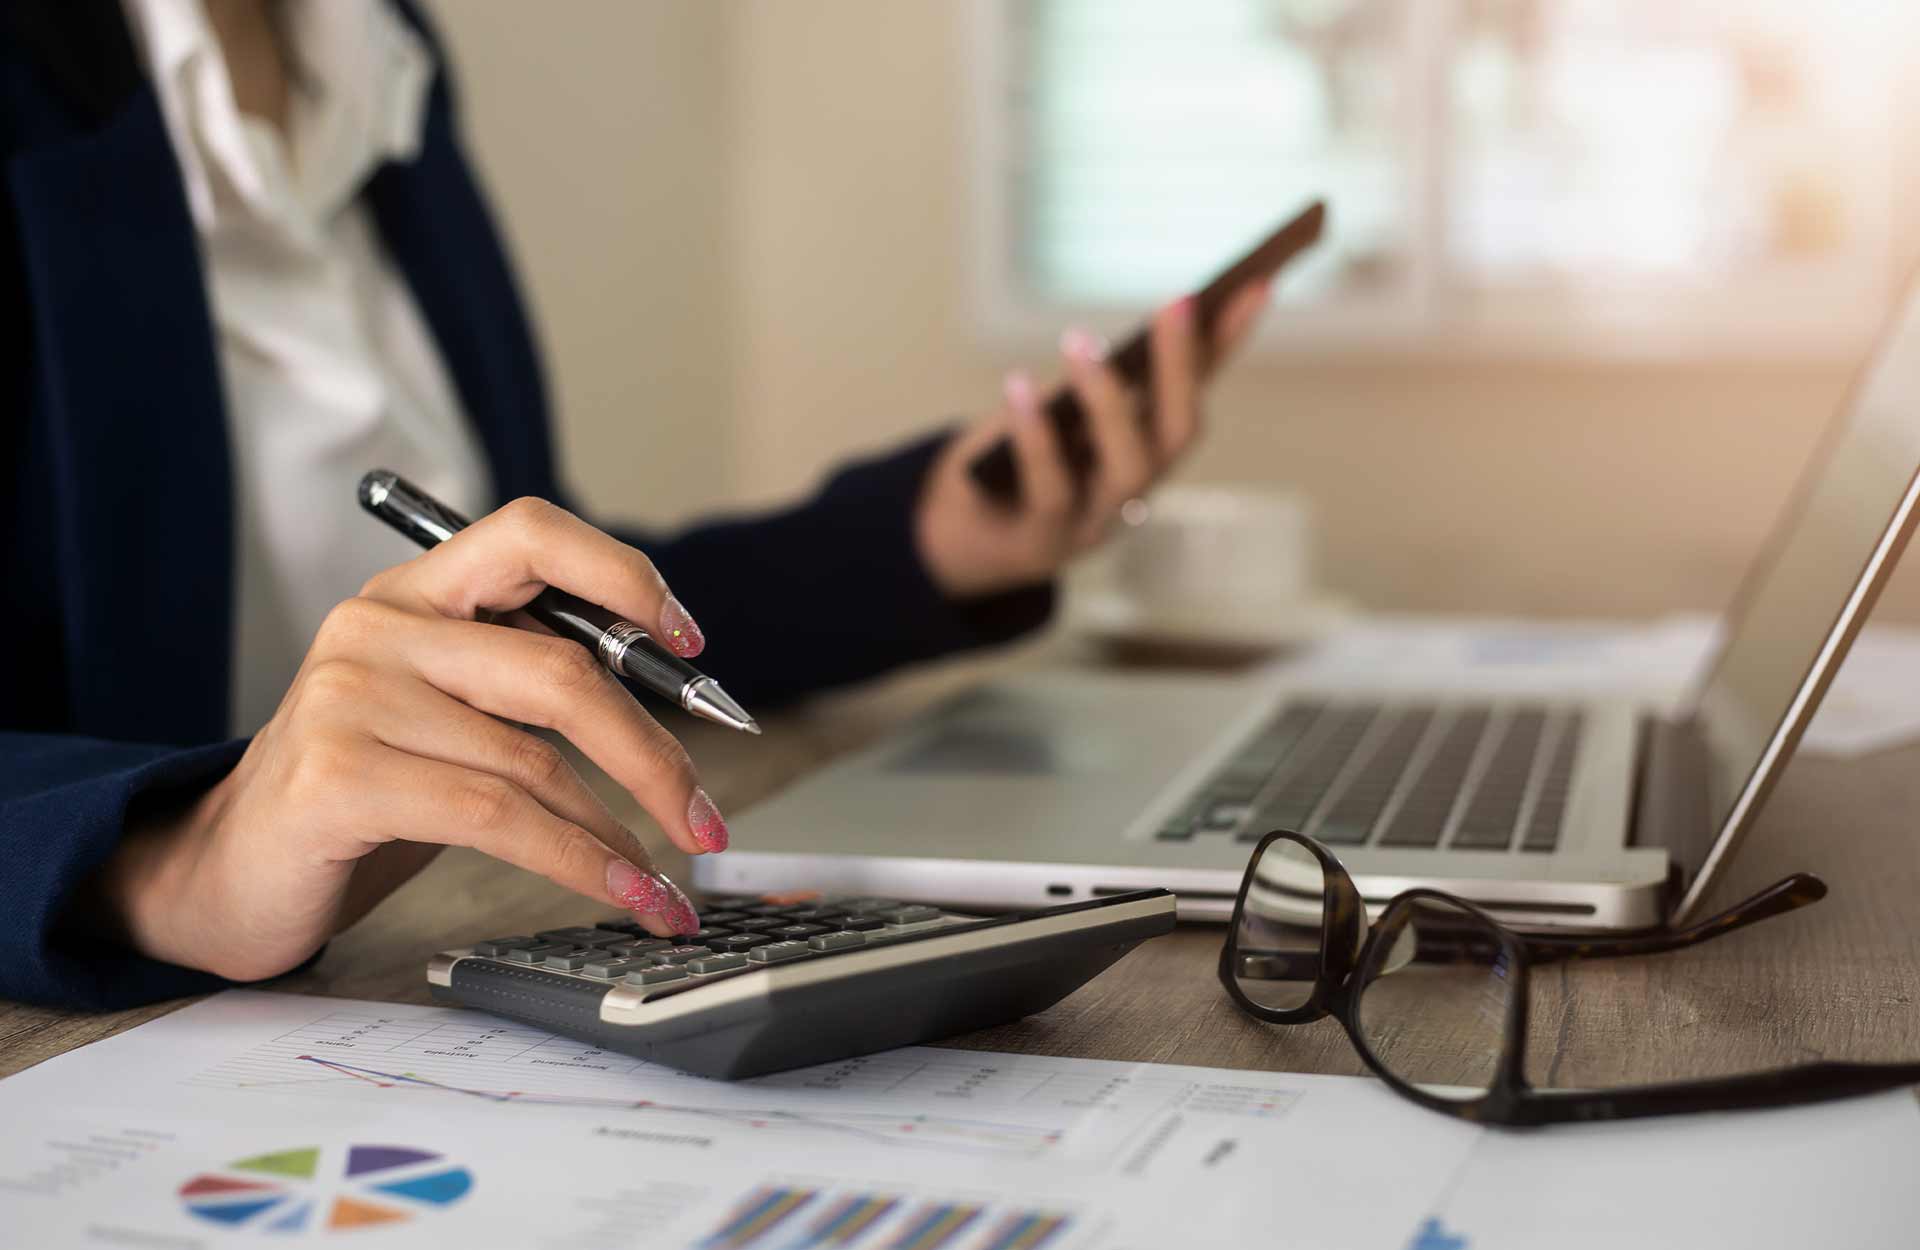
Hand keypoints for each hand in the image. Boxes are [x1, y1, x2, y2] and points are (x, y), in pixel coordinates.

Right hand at [94, 499, 726, 981]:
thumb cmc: (364, 791)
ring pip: (536, 762)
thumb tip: (672, 704)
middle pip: (562, 670)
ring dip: (623, 834)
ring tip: (669, 882)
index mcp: (416, 592)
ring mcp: (351, 698)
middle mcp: (379, 626)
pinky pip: (499, 819)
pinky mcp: (338, 776)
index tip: (691, 642)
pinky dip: (581, 864)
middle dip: (654, 753)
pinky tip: (625, 893)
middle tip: (706, 816)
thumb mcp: (450, 714)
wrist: (229, 870)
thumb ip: (532, 684)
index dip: (622, 575)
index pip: (532, 533)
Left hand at [914, 282, 1272, 597]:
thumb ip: (1094, 379)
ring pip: (1128, 468)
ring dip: (1109, 401)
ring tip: (1080, 343)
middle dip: (1182, 367)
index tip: (1255, 285)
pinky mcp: (1044, 540)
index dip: (1228, 342)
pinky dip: (1036, 437)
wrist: (953, 540)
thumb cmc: (1010, 461)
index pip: (1198, 389)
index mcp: (1143, 450)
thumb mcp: (1054, 410)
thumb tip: (1129, 329)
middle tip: (1177, 304)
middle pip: (1177, 433)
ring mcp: (1095, 521)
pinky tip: (1018, 388)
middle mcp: (1134, 489)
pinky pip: (1050, 489)